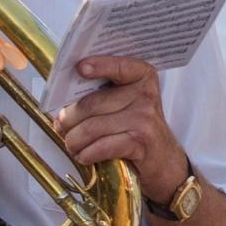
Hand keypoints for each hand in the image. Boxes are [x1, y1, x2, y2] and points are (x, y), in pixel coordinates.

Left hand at [55, 56, 185, 200]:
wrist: (165, 160)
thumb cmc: (137, 128)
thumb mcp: (128, 103)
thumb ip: (103, 93)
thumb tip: (63, 100)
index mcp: (142, 77)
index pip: (119, 67)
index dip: (99, 66)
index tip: (80, 67)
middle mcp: (145, 95)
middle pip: (92, 103)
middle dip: (68, 119)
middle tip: (61, 126)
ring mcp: (144, 118)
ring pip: (91, 127)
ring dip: (73, 141)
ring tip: (72, 144)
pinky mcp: (140, 142)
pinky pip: (100, 147)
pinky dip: (86, 154)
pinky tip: (84, 156)